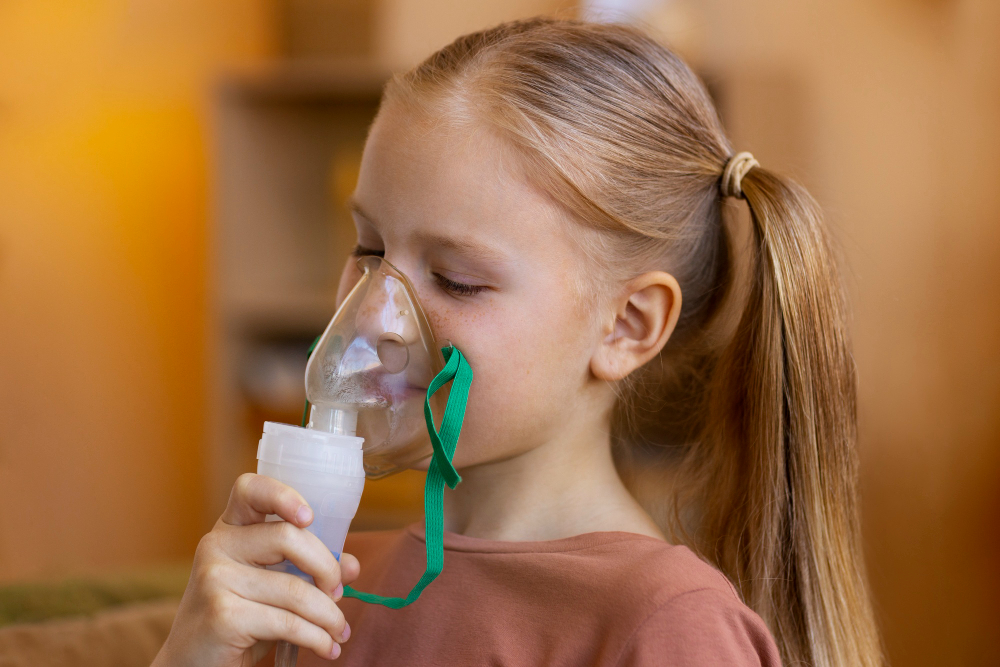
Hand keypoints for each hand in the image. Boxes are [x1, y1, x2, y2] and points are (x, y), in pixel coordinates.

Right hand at [152, 473, 360, 666]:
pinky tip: (326, 647)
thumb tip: (352, 565)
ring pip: (295, 589)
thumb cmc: (239, 618)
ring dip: (329, 615)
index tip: (309, 517)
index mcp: (230, 529)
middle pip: (288, 537)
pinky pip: (288, 622)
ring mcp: (215, 579)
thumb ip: (309, 569)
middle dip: (327, 568)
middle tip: (338, 593)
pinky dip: (317, 638)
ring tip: (339, 632)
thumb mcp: (273, 586)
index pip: (250, 489)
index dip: (283, 495)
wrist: (192, 663)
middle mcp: (217, 545)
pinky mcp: (222, 615)